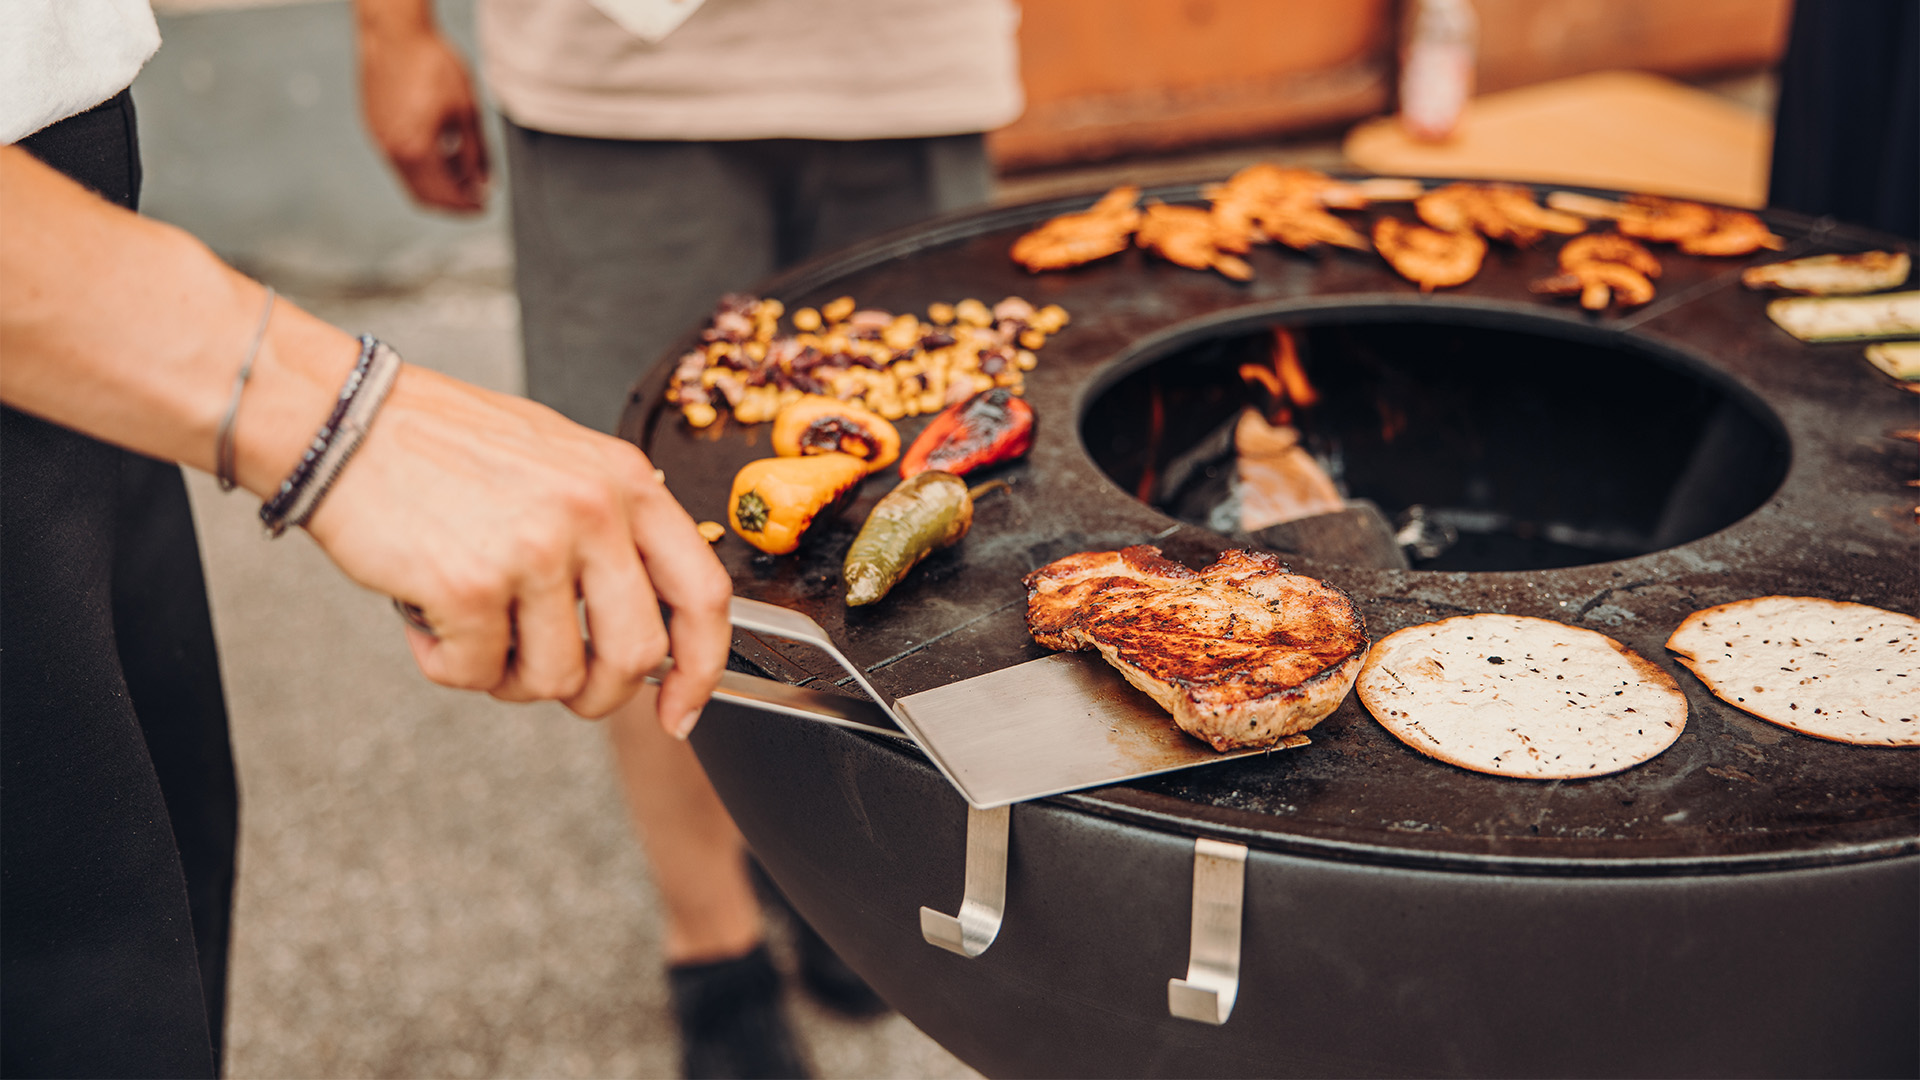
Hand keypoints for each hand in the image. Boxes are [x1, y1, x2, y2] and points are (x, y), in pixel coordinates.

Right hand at [305, 366, 732, 733]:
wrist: (342, 420)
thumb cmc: (443, 445)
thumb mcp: (560, 460)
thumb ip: (612, 529)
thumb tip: (651, 624)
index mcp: (626, 482)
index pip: (702, 593)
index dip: (701, 667)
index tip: (680, 709)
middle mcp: (592, 512)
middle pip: (635, 655)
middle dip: (595, 692)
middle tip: (550, 679)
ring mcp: (534, 549)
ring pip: (554, 678)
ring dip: (506, 674)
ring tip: (471, 624)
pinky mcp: (470, 586)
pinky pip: (477, 674)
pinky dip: (447, 663)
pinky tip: (427, 616)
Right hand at [357, 21, 489, 212]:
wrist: (394, 33)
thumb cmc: (430, 64)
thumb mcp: (467, 110)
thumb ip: (477, 152)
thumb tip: (485, 182)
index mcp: (417, 149)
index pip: (444, 196)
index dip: (467, 207)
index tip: (484, 207)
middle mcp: (392, 150)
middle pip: (423, 196)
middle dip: (452, 203)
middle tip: (475, 200)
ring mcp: (379, 139)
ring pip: (409, 180)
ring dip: (437, 186)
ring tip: (463, 176)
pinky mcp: (374, 127)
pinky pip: (399, 161)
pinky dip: (422, 168)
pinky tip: (442, 154)